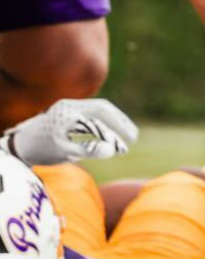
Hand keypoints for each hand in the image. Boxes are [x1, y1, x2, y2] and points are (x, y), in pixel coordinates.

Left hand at [2, 99, 137, 164]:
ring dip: (112, 125)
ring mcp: (67, 109)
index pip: (101, 113)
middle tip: (133, 137)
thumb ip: (89, 150)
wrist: (18, 148)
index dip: (119, 125)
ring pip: (97, 112)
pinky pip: (89, 117)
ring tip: (124, 140)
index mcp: (69, 111)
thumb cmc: (39, 151)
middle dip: (120, 122)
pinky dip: (101, 126)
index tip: (130, 140)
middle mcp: (69, 105)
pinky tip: (108, 137)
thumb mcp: (64, 152)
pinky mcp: (66, 115)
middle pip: (102, 108)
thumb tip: (112, 150)